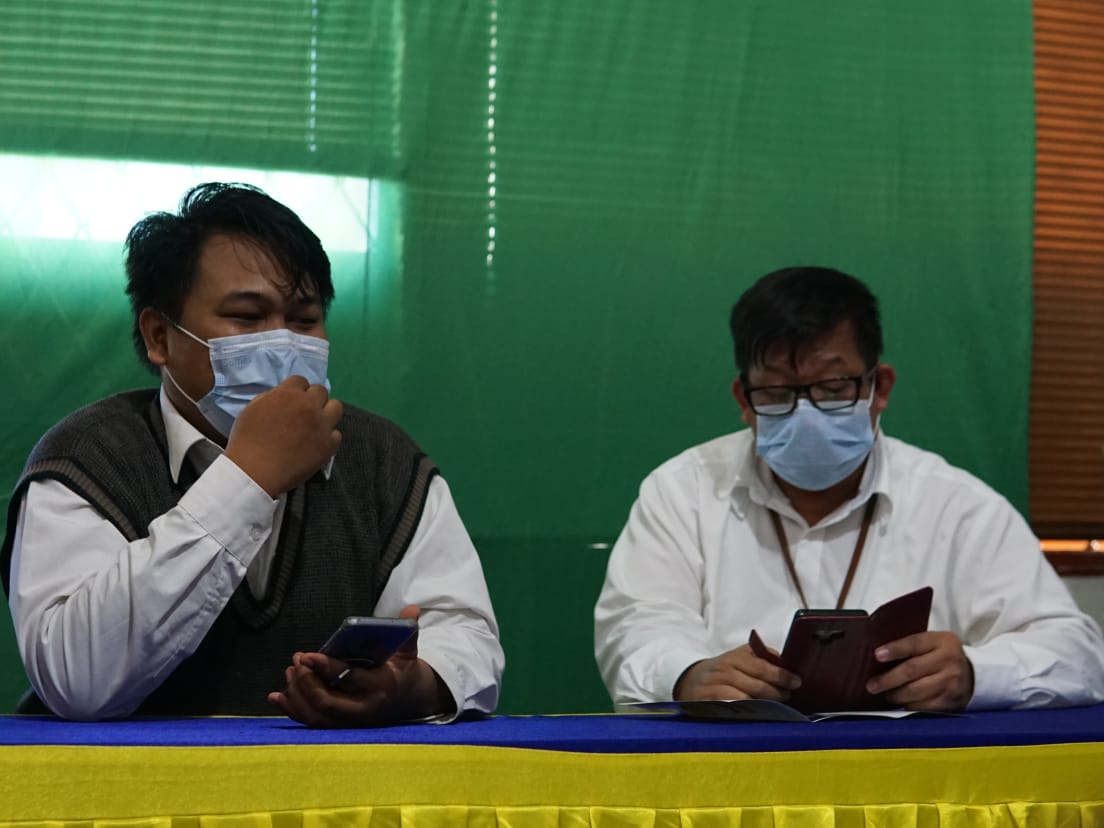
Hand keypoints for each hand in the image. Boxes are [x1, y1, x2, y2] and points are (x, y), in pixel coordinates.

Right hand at [225, 376, 342, 496]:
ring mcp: (321, 424)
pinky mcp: (328, 444)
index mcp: (287, 394)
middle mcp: (308, 405)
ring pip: (336, 408)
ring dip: (327, 413)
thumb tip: (283, 396)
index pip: (301, 380)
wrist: (254, 471)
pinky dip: (328, 438)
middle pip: (321, 391)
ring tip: (317, 425)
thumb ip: (271, 398)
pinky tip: (317, 445)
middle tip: (304, 413)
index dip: (297, 391)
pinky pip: (336, 434)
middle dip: (313, 399)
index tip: (293, 401)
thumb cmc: (247, 440)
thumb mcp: (252, 409)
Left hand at [267, 606, 455, 726]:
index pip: (350, 679)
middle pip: (328, 703)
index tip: (308, 655)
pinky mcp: (340, 726)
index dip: (328, 668)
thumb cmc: (401, 669)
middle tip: (296, 661)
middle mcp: (365, 709)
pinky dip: (292, 710)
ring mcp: (351, 722)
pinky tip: (276, 697)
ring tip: (289, 671)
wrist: (409, 699)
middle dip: (307, 683)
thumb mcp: (408, 650)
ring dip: (298, 695)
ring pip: (316, 716)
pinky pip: (312, 722)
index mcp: (381, 686)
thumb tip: (412, 609)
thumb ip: (407, 630)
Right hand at [674, 644, 800, 701]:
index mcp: (733, 657)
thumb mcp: (738, 656)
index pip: (762, 667)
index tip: (796, 682)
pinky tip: (759, 715)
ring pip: (746, 700)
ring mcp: (714, 688)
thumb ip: (760, 657)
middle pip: (757, 685)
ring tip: (778, 707)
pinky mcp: (708, 704)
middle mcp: (723, 671)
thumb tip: (784, 662)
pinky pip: (733, 710)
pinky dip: (748, 713)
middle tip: (788, 696)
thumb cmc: (723, 670)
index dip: (781, 675)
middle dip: (777, 693)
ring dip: (766, 705)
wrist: (691, 680)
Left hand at [865, 631, 973, 711]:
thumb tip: (878, 656)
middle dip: (888, 679)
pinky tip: (903, 704)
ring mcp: (952, 683)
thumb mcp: (933, 643)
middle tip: (871, 685)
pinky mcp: (953, 702)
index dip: (894, 650)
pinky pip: (925, 707)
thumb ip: (911, 646)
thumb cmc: (942, 656)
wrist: (973, 674)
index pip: (914, 644)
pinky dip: (910, 706)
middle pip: (912, 670)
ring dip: (897, 695)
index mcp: (942, 641)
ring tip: (886, 695)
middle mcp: (949, 661)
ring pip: (917, 692)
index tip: (877, 655)